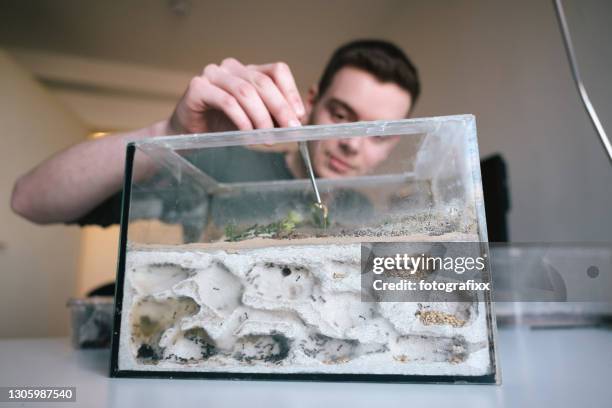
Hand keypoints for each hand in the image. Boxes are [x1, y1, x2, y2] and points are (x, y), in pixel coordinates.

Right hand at [168, 58, 305, 133]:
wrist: (188, 135)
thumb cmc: (222, 126)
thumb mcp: (254, 120)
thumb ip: (272, 116)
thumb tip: (296, 121)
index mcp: (248, 71)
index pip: (276, 71)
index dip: (291, 91)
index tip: (299, 115)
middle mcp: (231, 67)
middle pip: (263, 82)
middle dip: (280, 108)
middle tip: (290, 130)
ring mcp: (212, 74)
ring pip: (246, 91)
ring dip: (261, 117)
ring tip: (267, 138)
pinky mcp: (197, 87)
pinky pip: (227, 101)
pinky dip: (242, 119)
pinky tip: (247, 134)